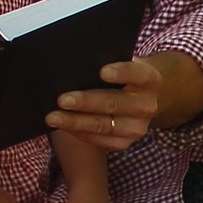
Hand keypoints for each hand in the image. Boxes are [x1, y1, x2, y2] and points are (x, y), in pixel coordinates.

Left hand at [46, 57, 160, 149]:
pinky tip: (63, 125)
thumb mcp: (121, 61)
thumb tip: (77, 61)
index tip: (102, 71)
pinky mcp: (125, 142)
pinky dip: (78, 132)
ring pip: (103, 125)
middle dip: (85, 102)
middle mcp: (146, 105)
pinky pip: (99, 140)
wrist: (140, 96)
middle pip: (113, 103)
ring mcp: (137, 127)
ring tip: (54, 117)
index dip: (120, 72)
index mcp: (149, 79)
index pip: (136, 73)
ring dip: (75, 121)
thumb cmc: (121, 73)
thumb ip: (107, 60)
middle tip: (62, 99)